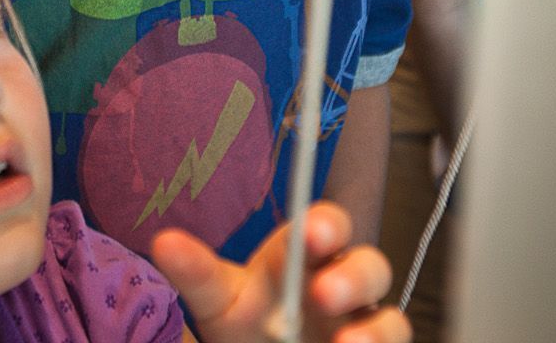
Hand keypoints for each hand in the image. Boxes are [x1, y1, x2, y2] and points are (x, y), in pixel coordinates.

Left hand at [150, 201, 408, 342]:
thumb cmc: (246, 323)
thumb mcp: (218, 300)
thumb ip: (198, 274)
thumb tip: (165, 243)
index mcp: (305, 258)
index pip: (327, 227)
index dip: (327, 225)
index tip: (311, 234)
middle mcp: (342, 286)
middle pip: (370, 266)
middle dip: (353, 276)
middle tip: (323, 293)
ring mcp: (361, 326)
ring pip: (391, 318)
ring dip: (375, 329)